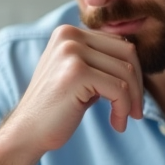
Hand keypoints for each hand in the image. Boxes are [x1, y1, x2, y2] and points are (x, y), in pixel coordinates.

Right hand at [0, 25, 142, 158]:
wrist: (27, 132)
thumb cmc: (57, 108)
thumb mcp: (79, 75)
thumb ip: (100, 61)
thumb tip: (136, 57)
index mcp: (69, 32)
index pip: (119, 44)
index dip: (133, 73)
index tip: (132, 99)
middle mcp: (69, 36)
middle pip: (127, 53)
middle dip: (137, 85)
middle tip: (136, 111)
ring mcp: (71, 52)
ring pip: (126, 72)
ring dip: (132, 101)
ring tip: (123, 119)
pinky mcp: (76, 73)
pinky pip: (119, 89)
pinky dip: (123, 109)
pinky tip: (116, 124)